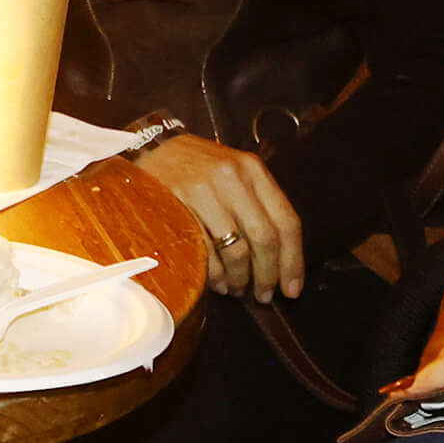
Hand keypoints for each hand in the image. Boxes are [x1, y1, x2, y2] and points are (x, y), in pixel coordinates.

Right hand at [133, 132, 303, 301]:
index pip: (286, 221)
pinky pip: (205, 251)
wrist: (150, 147)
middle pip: (264, 238)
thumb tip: (279, 257)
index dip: (293, 261)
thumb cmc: (197, 167)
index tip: (292, 288)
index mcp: (253, 170)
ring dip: (240, 278)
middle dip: (268, 275)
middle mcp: (232, 177)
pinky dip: (215, 274)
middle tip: (264, 295)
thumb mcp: (234, 173)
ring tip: (238, 289)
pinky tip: (217, 283)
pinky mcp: (178, 203)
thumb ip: (257, 204)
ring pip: (236, 249)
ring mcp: (204, 190)